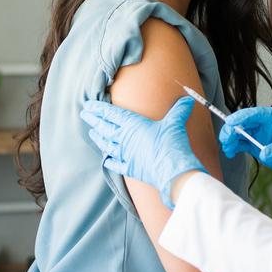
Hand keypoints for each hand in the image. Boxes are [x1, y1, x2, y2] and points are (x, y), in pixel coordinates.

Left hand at [81, 97, 205, 208]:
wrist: (172, 171)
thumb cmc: (171, 144)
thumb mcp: (175, 123)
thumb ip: (179, 110)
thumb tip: (187, 100)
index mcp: (132, 125)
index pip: (111, 114)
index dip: (99, 108)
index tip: (88, 105)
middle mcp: (124, 139)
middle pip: (105, 127)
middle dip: (94, 120)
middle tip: (84, 114)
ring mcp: (125, 155)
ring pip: (106, 144)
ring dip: (98, 138)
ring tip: (92, 132)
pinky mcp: (129, 168)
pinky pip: (115, 164)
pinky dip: (109, 161)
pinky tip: (105, 159)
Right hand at [219, 107, 271, 193]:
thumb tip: (263, 153)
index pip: (254, 114)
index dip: (241, 117)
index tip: (231, 123)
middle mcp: (263, 124)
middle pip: (242, 122)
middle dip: (231, 129)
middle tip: (226, 139)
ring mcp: (258, 135)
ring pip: (238, 133)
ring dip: (230, 139)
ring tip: (228, 148)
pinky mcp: (255, 146)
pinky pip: (240, 144)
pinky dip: (234, 147)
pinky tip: (230, 153)